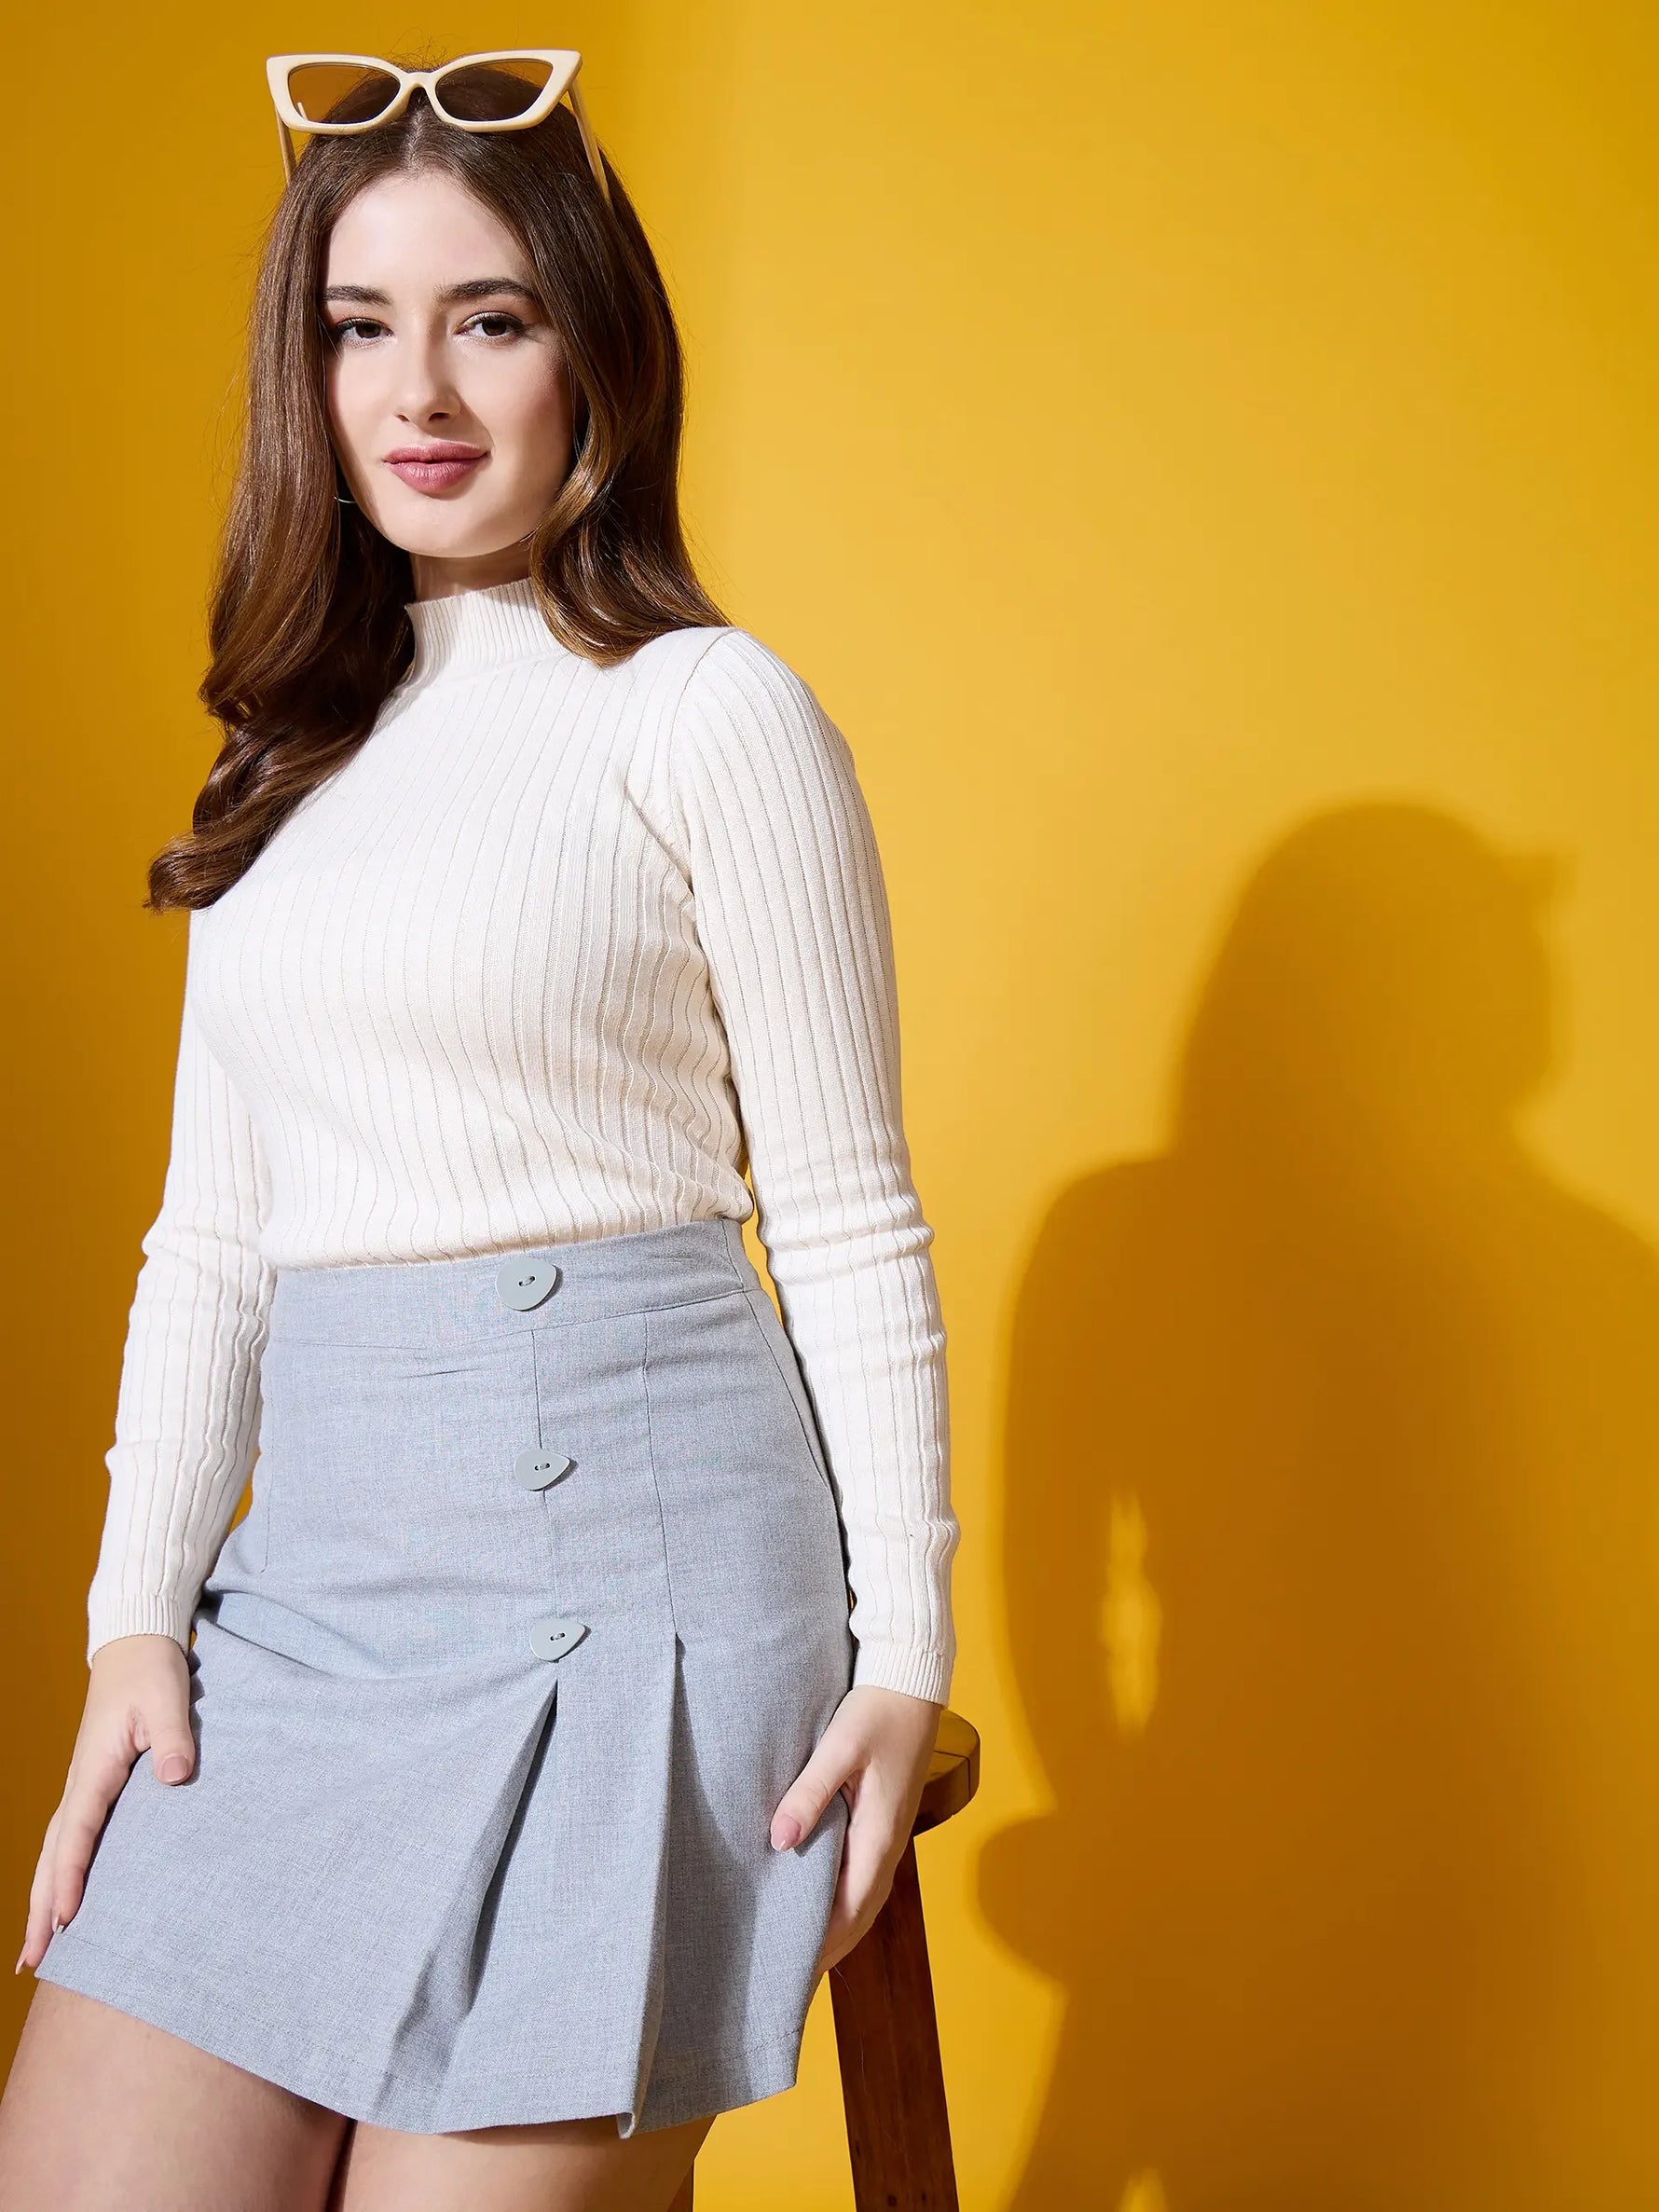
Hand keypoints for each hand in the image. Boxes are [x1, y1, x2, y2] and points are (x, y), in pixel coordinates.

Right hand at [16, 1633, 194, 1975]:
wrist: (136, 1645)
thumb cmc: (152, 1671)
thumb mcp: (168, 1697)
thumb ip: (173, 1737)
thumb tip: (176, 1777)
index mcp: (95, 1768)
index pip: (77, 1833)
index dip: (69, 1878)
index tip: (65, 1919)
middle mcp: (80, 1783)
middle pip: (50, 1856)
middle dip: (39, 1909)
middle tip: (30, 1963)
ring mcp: (83, 1786)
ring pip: (53, 1852)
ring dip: (41, 1899)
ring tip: (34, 1951)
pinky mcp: (94, 1785)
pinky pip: (70, 1839)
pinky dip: (58, 1873)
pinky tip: (60, 1900)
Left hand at [770, 1682, 941, 1979]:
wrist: (912, 1684)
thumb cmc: (877, 1711)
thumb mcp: (840, 1747)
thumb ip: (810, 1792)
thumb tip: (780, 1840)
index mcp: (879, 1835)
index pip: (850, 1909)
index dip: (822, 1944)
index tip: (791, 1973)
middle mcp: (888, 1845)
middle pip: (859, 1916)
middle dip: (828, 1950)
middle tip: (789, 1979)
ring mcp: (889, 1836)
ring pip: (863, 1899)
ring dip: (837, 1929)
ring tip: (800, 1954)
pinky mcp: (883, 1823)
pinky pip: (863, 1877)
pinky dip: (843, 1902)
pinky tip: (818, 1903)